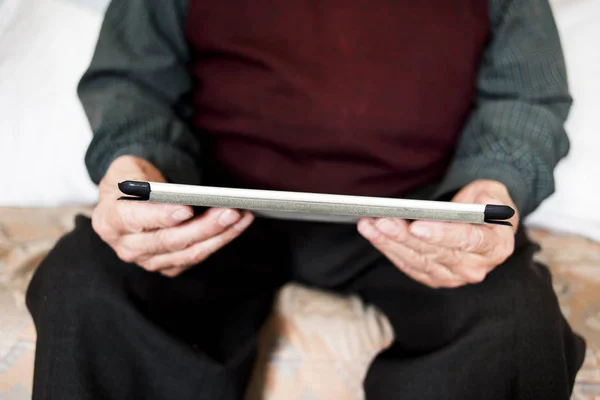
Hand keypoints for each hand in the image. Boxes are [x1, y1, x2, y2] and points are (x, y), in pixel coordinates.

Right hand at [92, 155, 253, 276]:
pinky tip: (238, 224)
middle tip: (230, 211)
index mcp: (109, 221)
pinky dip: (220, 240)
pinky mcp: (168, 265)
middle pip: (169, 240)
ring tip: (242, 216)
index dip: (161, 216)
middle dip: (203, 227)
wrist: (128, 198)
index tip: (186, 209)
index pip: (134, 220)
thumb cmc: (130, 180)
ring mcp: (148, 261)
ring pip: (189, 253)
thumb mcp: (126, 168)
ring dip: (220, 236)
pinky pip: (198, 256)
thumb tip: (172, 194)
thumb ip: (140, 179)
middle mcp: (126, 247)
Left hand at [357, 180, 518, 287]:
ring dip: (390, 243)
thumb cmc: (485, 204)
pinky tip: (373, 234)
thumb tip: (473, 205)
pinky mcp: (434, 278)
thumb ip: (487, 199)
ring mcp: (453, 276)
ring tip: (369, 224)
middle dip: (405, 236)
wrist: (483, 223)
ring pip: (417, 260)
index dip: (441, 234)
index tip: (416, 226)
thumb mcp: (493, 193)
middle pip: (435, 252)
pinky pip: (408, 265)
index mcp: (496, 246)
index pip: (467, 241)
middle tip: (382, 220)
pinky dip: (388, 249)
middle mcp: (475, 267)